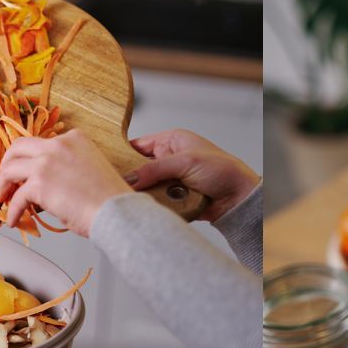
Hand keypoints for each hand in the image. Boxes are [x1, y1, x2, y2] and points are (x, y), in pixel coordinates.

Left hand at [0, 132, 129, 237]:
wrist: (117, 212)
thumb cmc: (111, 198)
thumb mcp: (91, 170)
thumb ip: (68, 168)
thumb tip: (49, 185)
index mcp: (75, 138)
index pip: (43, 143)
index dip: (31, 158)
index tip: (27, 170)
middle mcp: (58, 144)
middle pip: (18, 148)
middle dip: (8, 163)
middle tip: (6, 178)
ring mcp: (46, 162)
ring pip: (9, 170)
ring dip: (3, 185)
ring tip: (2, 199)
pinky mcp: (38, 184)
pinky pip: (16, 198)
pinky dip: (13, 211)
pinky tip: (14, 220)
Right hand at [126, 129, 261, 220]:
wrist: (239, 198)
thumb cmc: (223, 171)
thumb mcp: (186, 162)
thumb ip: (156, 169)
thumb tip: (130, 177)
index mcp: (172, 141)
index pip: (138, 145)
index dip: (123, 154)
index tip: (108, 165)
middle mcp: (169, 159)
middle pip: (139, 168)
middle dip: (132, 178)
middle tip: (118, 185)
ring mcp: (171, 179)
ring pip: (146, 187)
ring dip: (145, 193)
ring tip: (134, 197)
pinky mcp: (174, 197)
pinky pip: (157, 201)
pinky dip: (154, 204)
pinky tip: (149, 207)